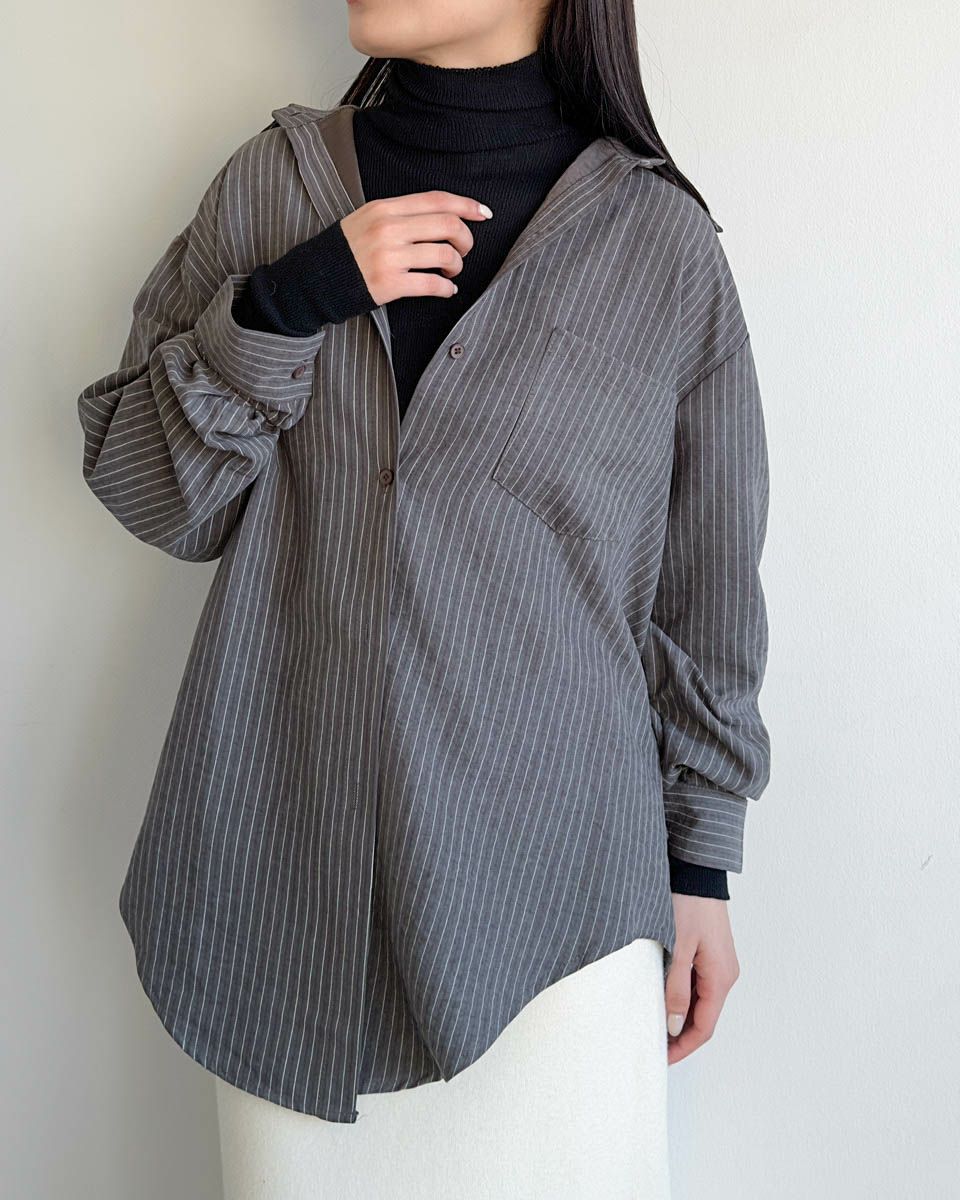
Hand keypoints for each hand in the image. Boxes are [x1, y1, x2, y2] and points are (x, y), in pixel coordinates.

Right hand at [340, 191, 492, 305]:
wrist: (315, 278)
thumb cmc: (346, 250)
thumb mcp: (368, 219)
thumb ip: (400, 215)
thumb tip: (441, 217)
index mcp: (385, 208)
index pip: (436, 200)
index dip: (466, 205)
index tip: (484, 214)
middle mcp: (388, 228)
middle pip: (447, 225)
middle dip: (466, 239)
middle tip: (464, 250)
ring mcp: (389, 257)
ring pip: (444, 255)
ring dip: (457, 265)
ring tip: (451, 271)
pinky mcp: (389, 284)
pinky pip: (432, 284)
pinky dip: (446, 289)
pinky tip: (446, 290)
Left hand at [664, 893, 739, 1063]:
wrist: (696, 870)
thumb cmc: (688, 903)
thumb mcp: (677, 947)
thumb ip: (676, 988)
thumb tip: (674, 1026)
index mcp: (721, 977)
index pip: (704, 1028)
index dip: (682, 1047)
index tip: (660, 1057)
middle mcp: (724, 974)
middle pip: (703, 1018)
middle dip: (678, 1035)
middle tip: (651, 1044)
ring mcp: (717, 963)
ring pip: (698, 1001)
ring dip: (677, 1015)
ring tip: (651, 1022)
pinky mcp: (708, 952)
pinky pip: (696, 983)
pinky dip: (679, 996)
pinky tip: (660, 995)